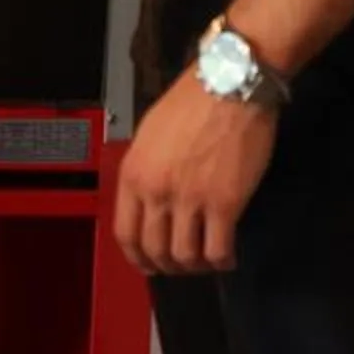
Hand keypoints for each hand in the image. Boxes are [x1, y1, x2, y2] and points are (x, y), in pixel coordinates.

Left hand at [113, 79, 277, 276]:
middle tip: (182, 266)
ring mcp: (190, 200)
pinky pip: (218, 249)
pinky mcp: (225, 204)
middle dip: (168, 266)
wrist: (228, 87)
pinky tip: (228, 257)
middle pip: (155, 249)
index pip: (125, 233)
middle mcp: (156, 191)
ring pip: (186, 256)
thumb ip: (145, 171)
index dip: (137, 257)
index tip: (148, 264)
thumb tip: (149, 200)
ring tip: (207, 261)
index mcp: (133, 174)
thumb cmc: (190, 103)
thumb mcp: (149, 136)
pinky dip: (223, 261)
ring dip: (197, 267)